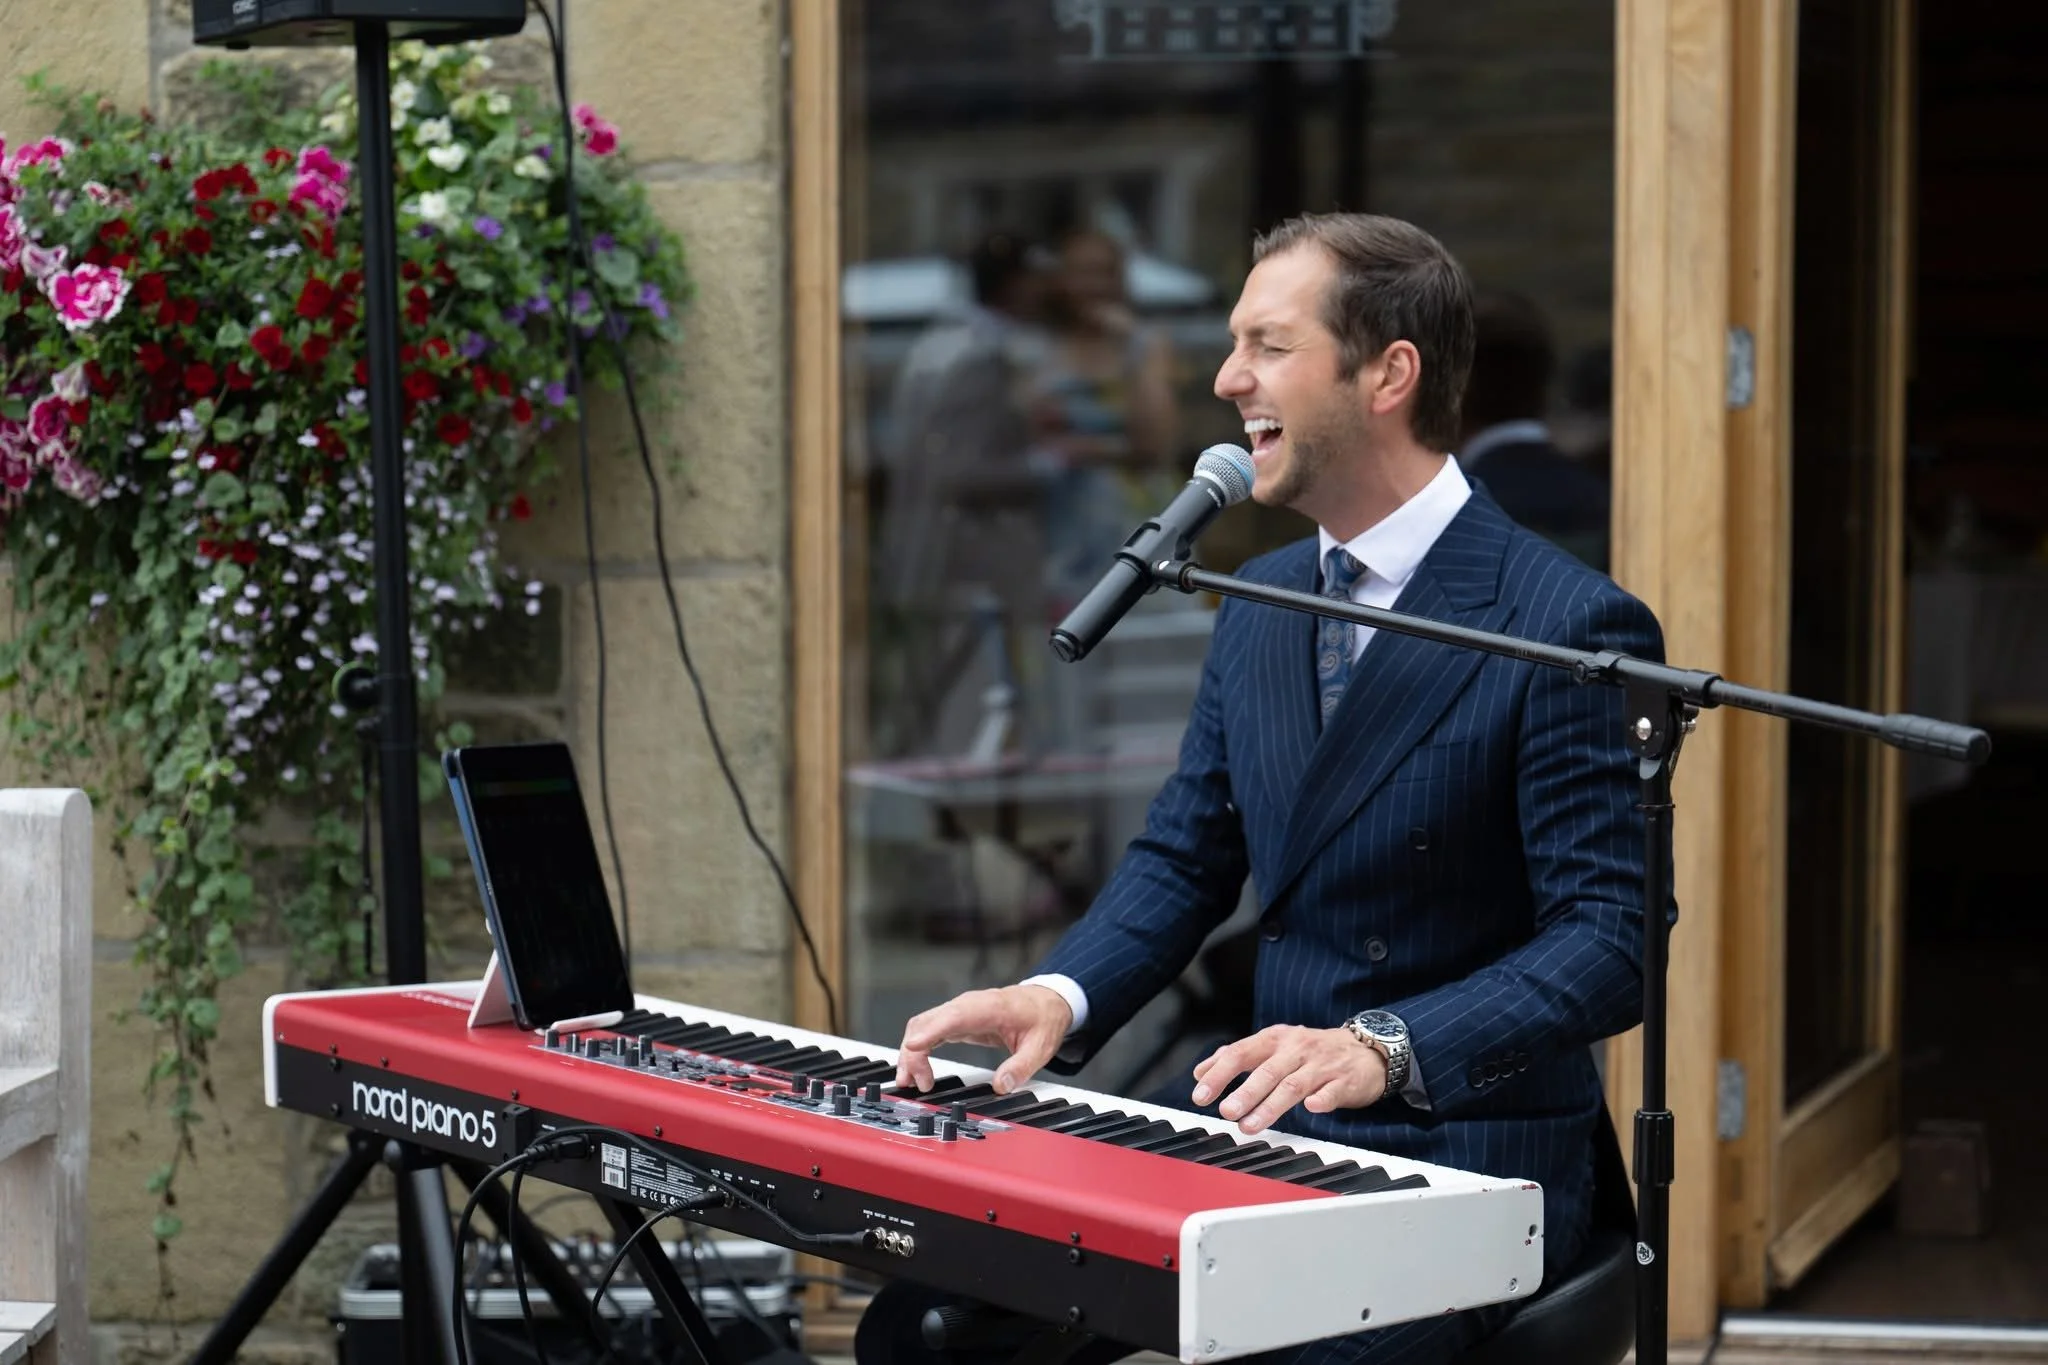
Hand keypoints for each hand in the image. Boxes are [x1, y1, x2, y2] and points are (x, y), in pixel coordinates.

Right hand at [894, 985, 1072, 1095]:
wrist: (1046, 1001)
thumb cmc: (1042, 1018)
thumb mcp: (1041, 1047)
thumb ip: (1021, 1067)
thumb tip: (1002, 1086)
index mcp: (989, 1008)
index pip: (953, 1017)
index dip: (931, 1031)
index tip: (913, 1047)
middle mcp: (968, 1005)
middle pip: (928, 1022)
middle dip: (913, 1052)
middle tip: (915, 1083)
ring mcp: (959, 1011)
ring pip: (922, 1025)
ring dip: (912, 1052)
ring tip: (911, 1081)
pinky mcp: (956, 1019)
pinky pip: (929, 1029)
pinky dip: (918, 1048)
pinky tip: (917, 1068)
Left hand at [1190, 1025, 1386, 1134]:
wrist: (1365, 1049)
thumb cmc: (1311, 1051)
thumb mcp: (1274, 1045)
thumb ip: (1237, 1056)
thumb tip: (1201, 1072)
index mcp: (1275, 1039)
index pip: (1241, 1053)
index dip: (1219, 1075)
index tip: (1200, 1095)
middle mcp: (1296, 1049)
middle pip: (1267, 1071)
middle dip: (1244, 1093)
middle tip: (1225, 1112)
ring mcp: (1321, 1065)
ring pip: (1293, 1086)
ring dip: (1270, 1106)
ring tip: (1249, 1126)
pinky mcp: (1344, 1082)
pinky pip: (1331, 1092)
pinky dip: (1321, 1099)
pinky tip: (1311, 1109)